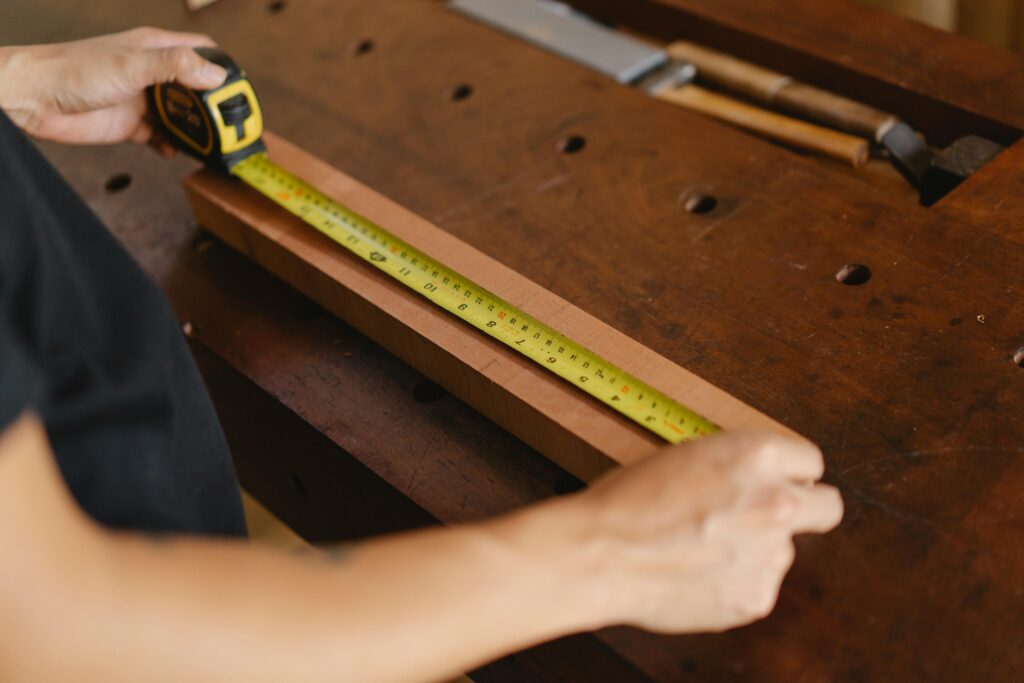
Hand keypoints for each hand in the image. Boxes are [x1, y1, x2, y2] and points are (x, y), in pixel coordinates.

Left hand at [0, 27, 226, 152]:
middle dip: (214, 106)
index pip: (201, 51)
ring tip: (208, 143)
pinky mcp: (131, 124)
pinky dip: (171, 146)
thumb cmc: (74, 70)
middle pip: (196, 88)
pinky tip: (174, 151)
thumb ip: (176, 67)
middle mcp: (152, 73)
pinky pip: (160, 136)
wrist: (35, 98)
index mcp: (155, 49)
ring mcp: (143, 99)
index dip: (223, 67)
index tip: (239, 90)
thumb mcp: (133, 65)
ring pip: (181, 115)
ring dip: (195, 130)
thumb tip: (216, 74)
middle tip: (229, 124)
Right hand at [557, 431, 842, 632]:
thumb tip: (756, 482)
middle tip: (768, 515)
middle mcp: (776, 501)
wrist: (602, 553)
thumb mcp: (687, 456)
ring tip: (701, 549)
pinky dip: (734, 582)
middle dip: (805, 509)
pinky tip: (696, 573)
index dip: (789, 473)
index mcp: (756, 455)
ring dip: (755, 549)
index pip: (810, 460)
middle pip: (827, 506)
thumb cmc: (628, 501)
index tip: (778, 482)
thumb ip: (736, 468)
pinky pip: (758, 585)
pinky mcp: (757, 596)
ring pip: (783, 550)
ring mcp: (771, 553)